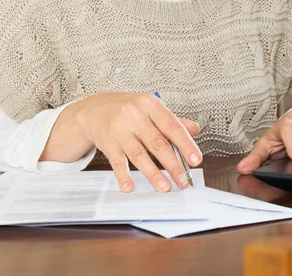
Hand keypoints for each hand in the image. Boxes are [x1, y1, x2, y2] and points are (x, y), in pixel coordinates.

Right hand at [73, 92, 201, 192]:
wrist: (95, 108)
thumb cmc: (128, 109)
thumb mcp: (150, 107)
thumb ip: (172, 120)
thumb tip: (194, 130)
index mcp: (149, 104)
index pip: (171, 125)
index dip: (185, 144)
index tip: (196, 159)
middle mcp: (134, 115)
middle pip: (157, 142)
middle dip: (173, 164)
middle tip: (183, 180)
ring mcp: (119, 129)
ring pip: (139, 155)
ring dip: (153, 174)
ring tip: (165, 187)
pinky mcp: (107, 143)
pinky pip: (117, 162)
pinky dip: (124, 176)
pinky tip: (130, 187)